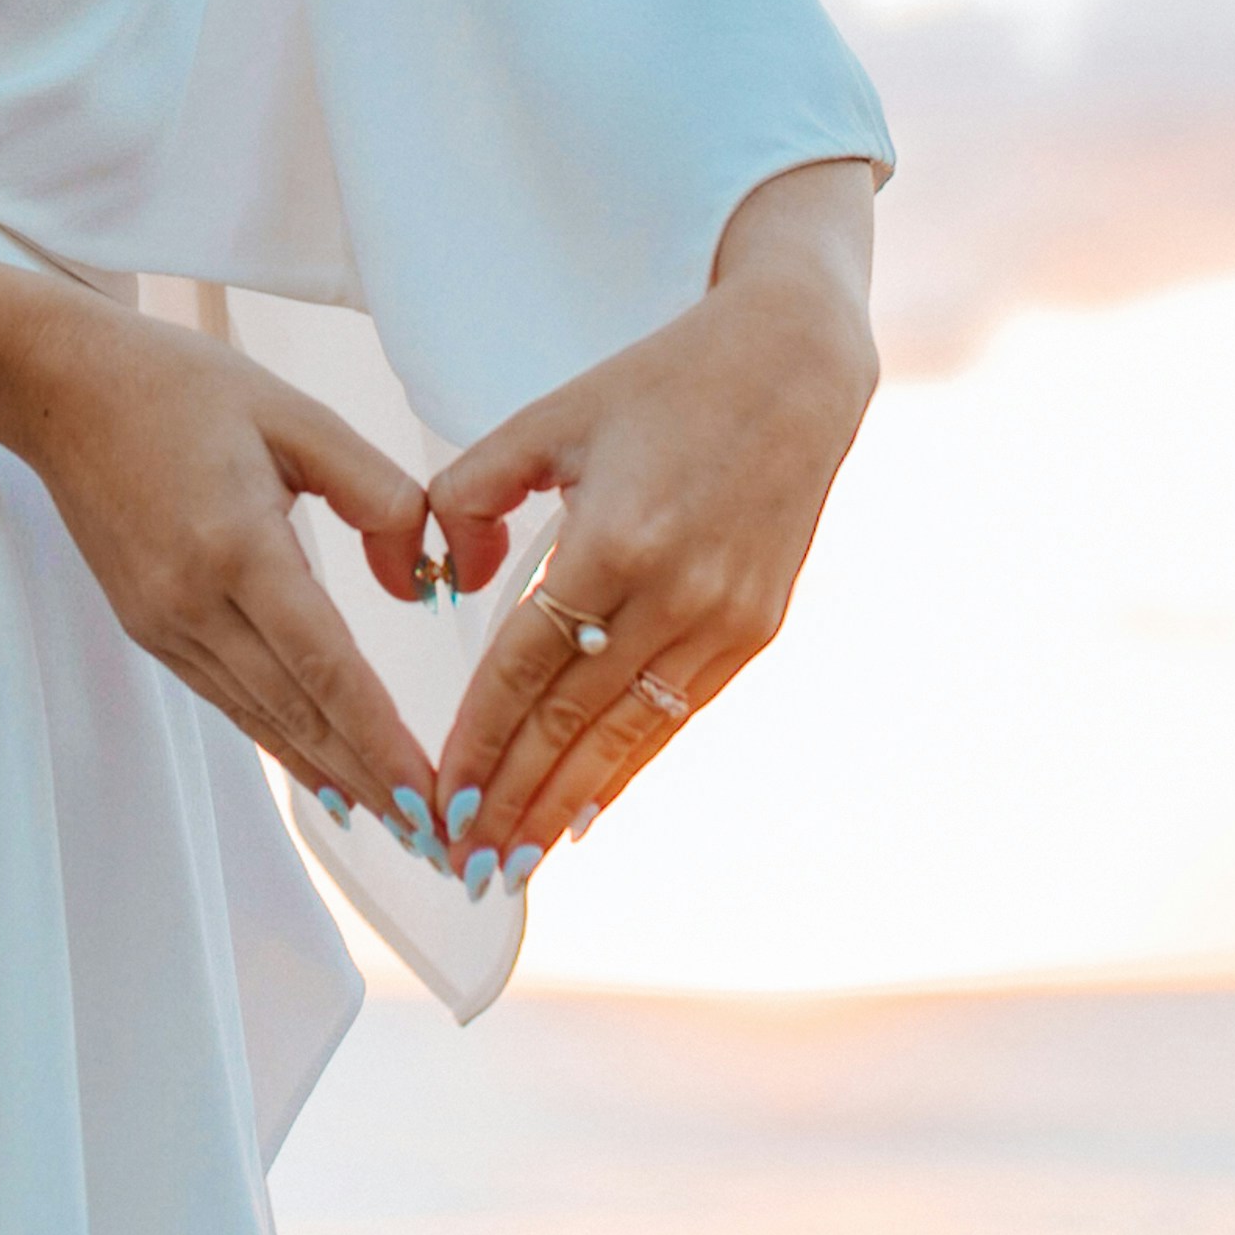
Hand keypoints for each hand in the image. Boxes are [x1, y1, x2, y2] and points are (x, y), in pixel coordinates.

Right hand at [7, 297, 439, 827]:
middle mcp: (194, 602)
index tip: (431, 797)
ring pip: (264, 720)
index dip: (382, 741)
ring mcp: (164, 623)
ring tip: (400, 825)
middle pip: (300, 714)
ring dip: (334, 777)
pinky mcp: (149, 628)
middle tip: (440, 841)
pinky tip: (325, 775)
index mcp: (237, 545)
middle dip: (373, 784)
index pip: (326, 666)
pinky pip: (230, 700)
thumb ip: (375, 489)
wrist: (57, 389)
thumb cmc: (178, 387)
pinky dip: (284, 744)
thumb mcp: (293, 412)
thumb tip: (421, 581)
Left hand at [425, 161, 879, 877]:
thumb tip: (444, 581)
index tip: (439, 794)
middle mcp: (674, 593)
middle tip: (460, 862)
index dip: (479, 737)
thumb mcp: (547, 418)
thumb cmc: (658, 386)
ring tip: (513, 862)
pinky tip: (585, 813)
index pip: (524, 665)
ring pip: (626, 736)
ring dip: (564, 806)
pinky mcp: (755, 632)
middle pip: (571, 721)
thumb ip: (471, 493)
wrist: (794, 372)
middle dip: (511, 799)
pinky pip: (676, 718)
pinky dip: (626, 770)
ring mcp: (723, 620)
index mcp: (612, 538)